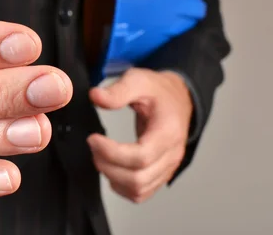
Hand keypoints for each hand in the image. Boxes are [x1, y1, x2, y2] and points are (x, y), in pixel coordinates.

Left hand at [87, 68, 191, 202]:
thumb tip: (95, 96)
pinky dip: (122, 187)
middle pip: (138, 178)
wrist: (178, 99)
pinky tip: (111, 169)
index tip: (93, 139)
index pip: (141, 157)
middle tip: (94, 146)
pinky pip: (141, 193)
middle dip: (108, 166)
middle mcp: (171, 154)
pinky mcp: (161, 174)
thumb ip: (118, 90)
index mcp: (167, 132)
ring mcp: (168, 167)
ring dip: (113, 177)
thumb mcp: (139, 80)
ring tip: (100, 156)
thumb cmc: (160, 92)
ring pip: (139, 190)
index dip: (112, 153)